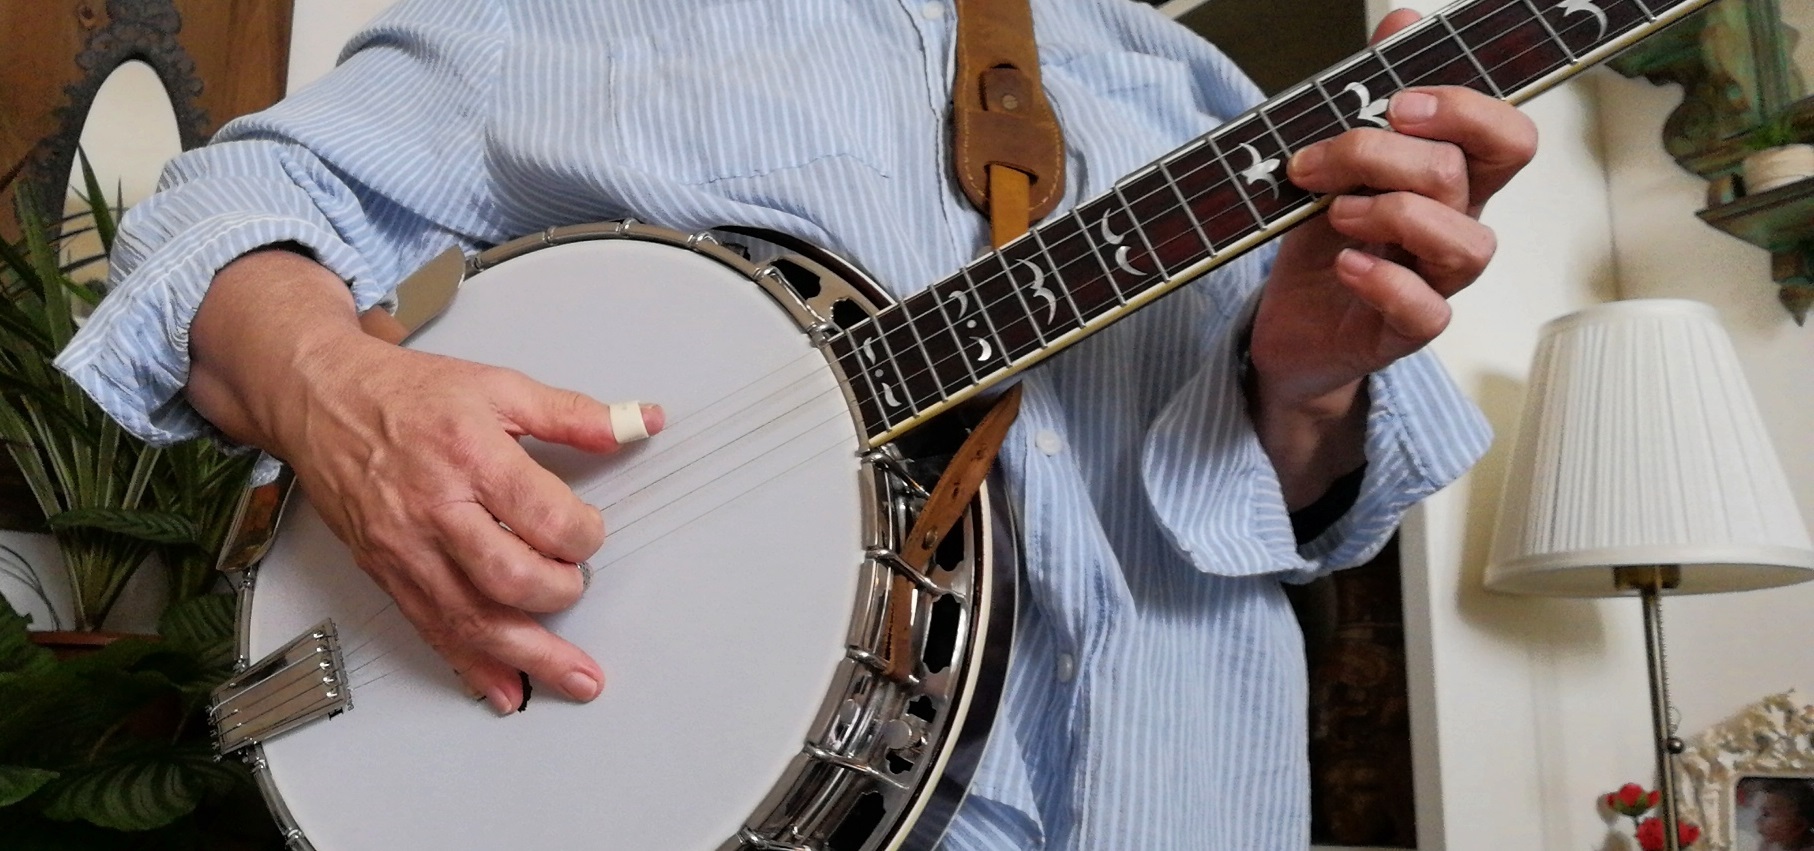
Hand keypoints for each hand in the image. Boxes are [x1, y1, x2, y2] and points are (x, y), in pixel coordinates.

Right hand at [189, 249, 662, 714]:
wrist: (322, 400)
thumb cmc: (407, 395)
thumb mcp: (499, 387)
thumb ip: (573, 414)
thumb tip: (638, 424)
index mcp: (469, 455)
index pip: (541, 515)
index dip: (582, 533)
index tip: (589, 531)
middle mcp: (435, 509)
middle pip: (506, 577)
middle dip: (558, 593)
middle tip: (576, 585)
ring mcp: (407, 548)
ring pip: (470, 619)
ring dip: (529, 658)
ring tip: (575, 679)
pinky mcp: (387, 574)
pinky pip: (433, 631)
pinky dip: (472, 668)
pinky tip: (506, 689)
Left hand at [1249, 9, 1537, 506]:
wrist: (1291, 327)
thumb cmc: (1322, 245)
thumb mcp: (1335, 164)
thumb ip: (1369, 96)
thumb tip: (1403, 21)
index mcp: (1448, 179)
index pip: (1505, 136)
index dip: (1466, 109)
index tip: (1396, 101)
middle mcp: (1453, 225)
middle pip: (1466, 173)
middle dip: (1388, 154)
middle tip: (1325, 159)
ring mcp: (1437, 279)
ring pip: (1464, 242)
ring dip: (1391, 214)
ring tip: (1337, 214)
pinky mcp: (1408, 328)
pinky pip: (1428, 309)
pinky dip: (1385, 281)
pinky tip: (1346, 264)